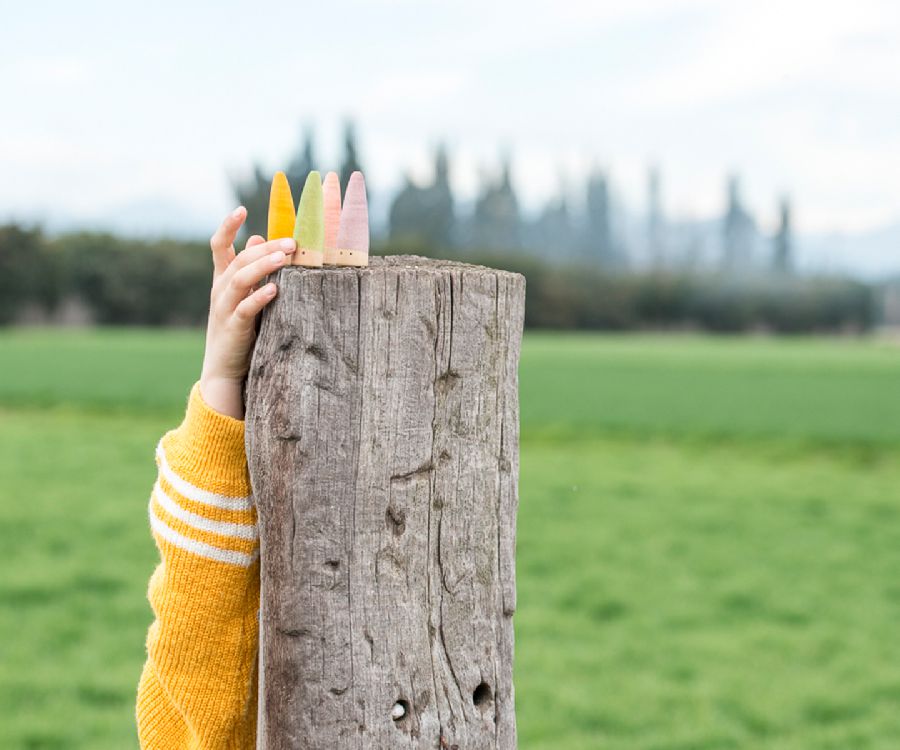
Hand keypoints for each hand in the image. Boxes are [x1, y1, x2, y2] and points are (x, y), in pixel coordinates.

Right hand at [200, 206, 295, 418]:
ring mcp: (224, 309)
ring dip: (263, 266)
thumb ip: (251, 269)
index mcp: (222, 280)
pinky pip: (245, 308)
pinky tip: (275, 289)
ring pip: (241, 279)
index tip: (241, 208)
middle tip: (291, 242)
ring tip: (285, 257)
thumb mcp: (243, 296)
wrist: (222, 370)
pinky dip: (260, 297)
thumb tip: (259, 237)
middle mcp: (220, 290)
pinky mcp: (233, 328)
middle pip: (239, 259)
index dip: (227, 226)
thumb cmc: (239, 330)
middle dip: (265, 247)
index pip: (219, 246)